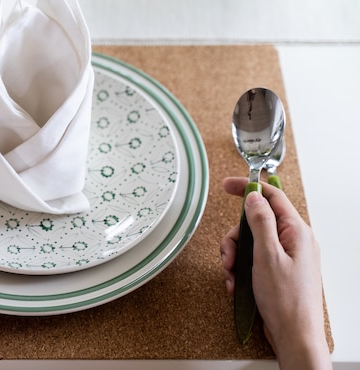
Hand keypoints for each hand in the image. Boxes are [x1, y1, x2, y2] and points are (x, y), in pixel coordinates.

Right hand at [220, 177, 330, 369]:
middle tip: (228, 256)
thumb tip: (254, 197)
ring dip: (235, 257)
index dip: (248, 188)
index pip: (271, 196)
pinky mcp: (278, 271)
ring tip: (231, 276)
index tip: (226, 185)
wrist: (294, 336)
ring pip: (250, 243)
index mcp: (296, 232)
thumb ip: (260, 222)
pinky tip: (236, 284)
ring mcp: (285, 257)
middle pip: (255, 223)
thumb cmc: (285, 300)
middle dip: (235, 238)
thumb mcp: (266, 256)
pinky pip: (253, 260)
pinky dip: (240, 270)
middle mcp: (293, 241)